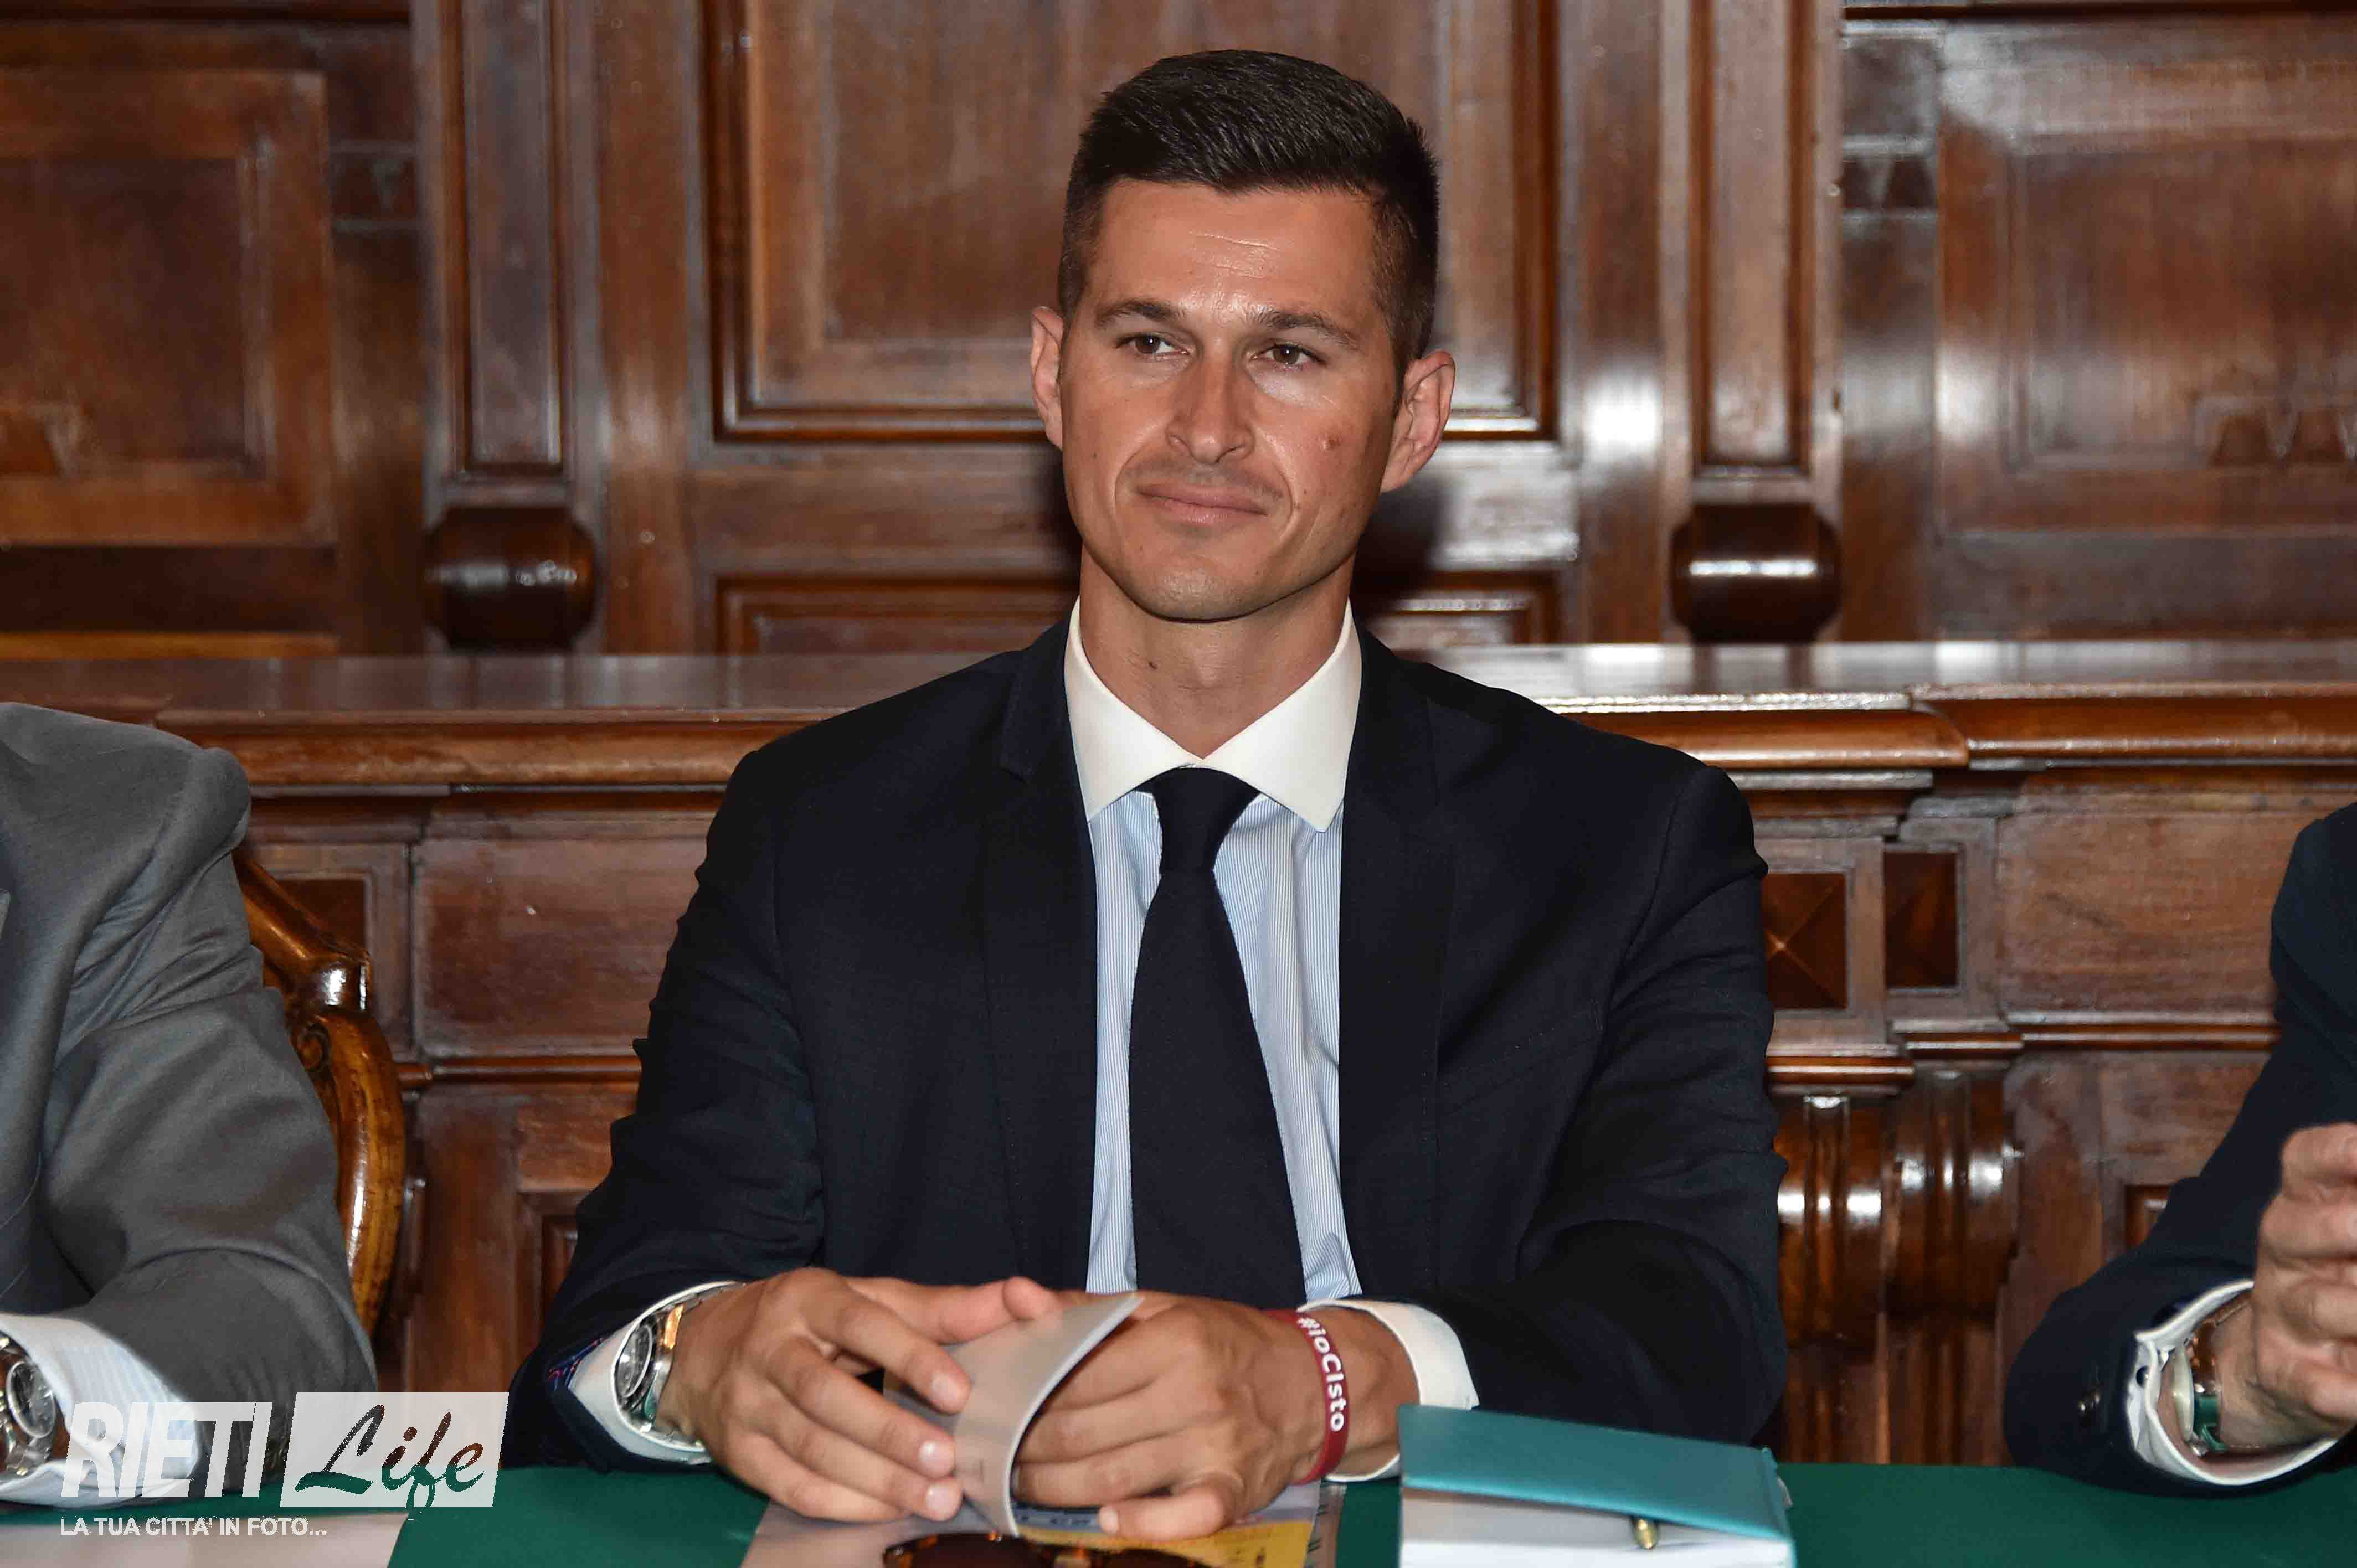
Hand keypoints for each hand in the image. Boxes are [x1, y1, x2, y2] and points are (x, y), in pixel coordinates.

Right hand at [659, 1269, 1059, 1521]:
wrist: (705, 1349)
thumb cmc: (811, 1322)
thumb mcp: (868, 1299)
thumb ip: (940, 1307)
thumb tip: (1016, 1299)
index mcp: (809, 1299)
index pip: (862, 1324)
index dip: (910, 1357)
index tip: (960, 1393)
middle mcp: (771, 1350)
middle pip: (828, 1397)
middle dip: (891, 1434)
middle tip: (948, 1462)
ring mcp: (748, 1405)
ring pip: (812, 1448)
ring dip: (876, 1479)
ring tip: (936, 1496)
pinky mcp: (739, 1453)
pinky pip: (792, 1486)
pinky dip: (844, 1503)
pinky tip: (890, 1509)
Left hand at [1012, 1296, 1415, 1540]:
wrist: (1313, 1381)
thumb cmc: (1226, 1341)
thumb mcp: (1164, 1308)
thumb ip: (1089, 1309)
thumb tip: (1022, 1299)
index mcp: (1175, 1340)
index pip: (1077, 1376)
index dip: (1026, 1397)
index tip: (994, 1407)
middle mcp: (1195, 1393)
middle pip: (1084, 1433)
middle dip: (1027, 1449)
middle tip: (994, 1454)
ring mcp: (1216, 1444)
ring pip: (1114, 1478)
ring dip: (1055, 1490)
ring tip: (1019, 1487)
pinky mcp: (1234, 1488)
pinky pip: (1184, 1516)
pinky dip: (1141, 1524)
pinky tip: (1105, 1520)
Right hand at [2207, 1124, 2356, 1450]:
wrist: (2278, 1364)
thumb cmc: (2338, 1276)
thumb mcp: (2349, 1229)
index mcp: (2302, 1206)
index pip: (2305, 1160)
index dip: (2342, 1151)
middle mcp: (2284, 1254)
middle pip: (2295, 1229)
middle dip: (2347, 1227)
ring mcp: (2283, 1315)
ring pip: (2317, 1307)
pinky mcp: (2290, 1376)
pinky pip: (2316, 1386)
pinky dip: (2346, 1392)